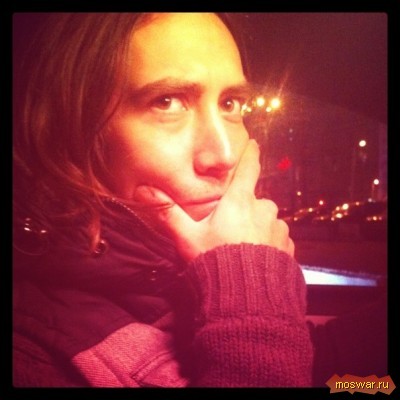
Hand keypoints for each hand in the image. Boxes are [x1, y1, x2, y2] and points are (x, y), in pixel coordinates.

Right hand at [134, 139, 293, 261]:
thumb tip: (143, 190)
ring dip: (258, 226)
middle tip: (231, 227)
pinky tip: (258, 257)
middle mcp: (263, 210)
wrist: (247, 298)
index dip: (250, 154)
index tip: (254, 143)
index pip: (248, 169)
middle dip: (245, 207)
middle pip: (255, 199)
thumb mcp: (188, 238)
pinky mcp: (288, 248)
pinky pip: (279, 238)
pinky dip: (270, 242)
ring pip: (268, 219)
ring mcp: (278, 229)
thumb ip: (169, 213)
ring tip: (244, 246)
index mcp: (240, 202)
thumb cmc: (215, 261)